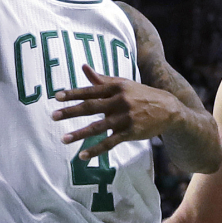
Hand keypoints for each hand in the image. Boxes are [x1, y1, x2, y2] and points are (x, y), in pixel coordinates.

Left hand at [53, 64, 181, 159]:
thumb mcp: (123, 84)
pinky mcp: (130, 133)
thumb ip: (101, 79)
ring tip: (63, 139)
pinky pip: (109, 143)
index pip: (90, 90)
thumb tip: (83, 67)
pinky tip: (82, 155)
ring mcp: (125, 118)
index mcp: (116, 87)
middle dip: (71, 112)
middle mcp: (120, 101)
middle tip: (53, 116)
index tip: (56, 97)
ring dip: (79, 134)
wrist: (168, 108)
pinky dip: (95, 150)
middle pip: (91, 107)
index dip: (73, 93)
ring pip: (98, 127)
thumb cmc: (140, 94)